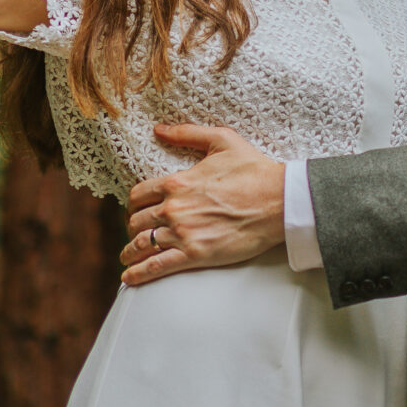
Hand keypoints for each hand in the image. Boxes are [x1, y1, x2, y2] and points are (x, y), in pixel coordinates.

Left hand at [120, 125, 286, 285]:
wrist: (278, 200)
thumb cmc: (254, 170)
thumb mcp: (221, 141)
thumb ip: (187, 133)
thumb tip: (160, 129)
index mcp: (176, 182)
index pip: (140, 195)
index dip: (134, 203)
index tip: (137, 209)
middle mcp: (174, 208)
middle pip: (137, 221)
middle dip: (133, 227)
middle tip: (135, 233)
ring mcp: (183, 233)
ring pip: (143, 244)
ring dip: (131, 251)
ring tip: (128, 258)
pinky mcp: (195, 254)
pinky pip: (157, 266)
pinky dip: (139, 273)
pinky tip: (131, 277)